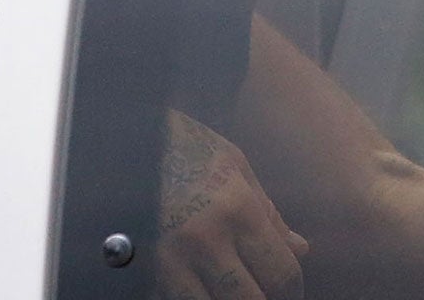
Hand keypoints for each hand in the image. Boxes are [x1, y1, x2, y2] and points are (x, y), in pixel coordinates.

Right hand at [156, 109, 308, 299]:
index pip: (280, 272)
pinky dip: (194, 298)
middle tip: (263, 292)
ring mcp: (170, 259)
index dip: (292, 290)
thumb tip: (299, 248)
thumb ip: (269, 212)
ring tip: (231, 290)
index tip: (291, 292)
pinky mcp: (143, 270)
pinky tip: (202, 287)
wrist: (125, 140)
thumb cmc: (184, 148)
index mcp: (238, 209)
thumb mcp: (235, 166)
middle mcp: (206, 239)